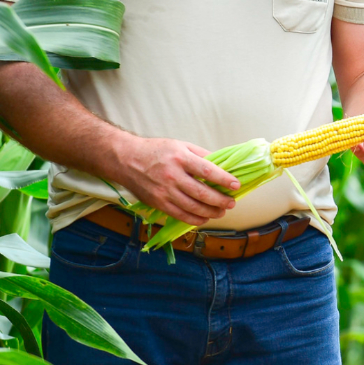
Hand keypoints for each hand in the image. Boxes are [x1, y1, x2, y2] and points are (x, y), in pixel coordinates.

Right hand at [118, 137, 245, 225]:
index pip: (207, 171)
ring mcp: (165, 191)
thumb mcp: (179, 145)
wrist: (127, 159)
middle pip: (202, 193)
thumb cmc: (156, 150)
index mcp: (179, 157)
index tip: (235, 185)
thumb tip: (221, 165)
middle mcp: (172, 175)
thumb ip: (200, 155)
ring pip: (194, 207)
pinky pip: (181, 215)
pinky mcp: (159, 203)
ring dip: (211, 212)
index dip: (224, 179)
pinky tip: (205, 217)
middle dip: (220, 200)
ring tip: (221, 211)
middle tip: (231, 203)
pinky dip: (196, 219)